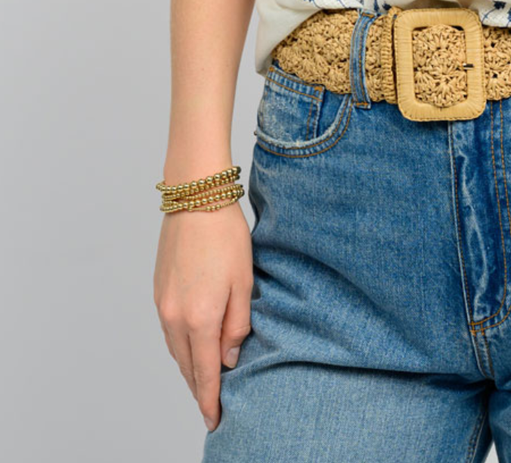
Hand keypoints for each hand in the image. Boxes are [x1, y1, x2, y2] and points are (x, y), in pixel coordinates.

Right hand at [153, 200, 252, 431]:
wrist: (194, 198)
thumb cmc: (226, 236)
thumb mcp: (244, 281)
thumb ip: (237, 325)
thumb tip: (228, 359)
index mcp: (200, 318)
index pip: (205, 373)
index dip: (210, 400)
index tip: (214, 420)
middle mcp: (175, 317)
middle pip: (187, 367)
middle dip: (200, 389)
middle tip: (212, 407)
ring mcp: (162, 305)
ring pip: (176, 351)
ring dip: (190, 368)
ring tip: (205, 381)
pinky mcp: (158, 292)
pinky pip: (169, 332)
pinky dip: (181, 347)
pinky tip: (192, 347)